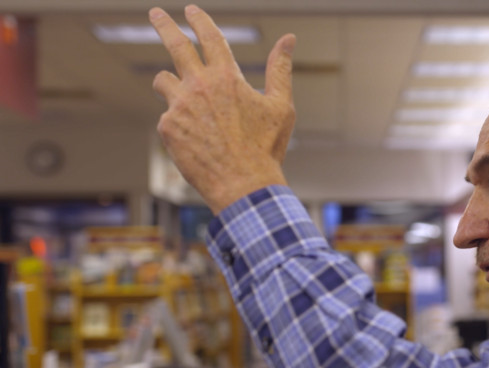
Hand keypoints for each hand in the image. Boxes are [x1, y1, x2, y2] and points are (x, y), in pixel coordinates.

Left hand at [149, 4, 295, 213]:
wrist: (243, 185)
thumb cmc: (266, 148)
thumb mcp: (281, 107)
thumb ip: (280, 69)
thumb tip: (289, 38)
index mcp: (227, 77)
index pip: (210, 37)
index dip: (200, 20)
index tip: (190, 10)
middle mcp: (199, 85)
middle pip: (175, 45)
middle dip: (164, 25)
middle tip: (156, 13)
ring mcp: (179, 105)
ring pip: (163, 80)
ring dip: (170, 83)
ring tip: (185, 100)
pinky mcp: (167, 127)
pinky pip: (167, 115)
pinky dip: (178, 120)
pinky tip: (195, 139)